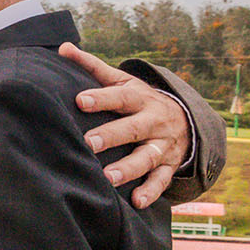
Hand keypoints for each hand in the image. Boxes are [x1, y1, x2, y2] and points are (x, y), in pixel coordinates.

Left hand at [60, 42, 189, 209]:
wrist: (185, 120)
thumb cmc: (141, 100)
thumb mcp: (124, 81)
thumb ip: (94, 67)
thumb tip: (64, 48)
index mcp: (140, 98)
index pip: (121, 97)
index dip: (102, 98)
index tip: (80, 100)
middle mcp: (154, 121)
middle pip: (133, 128)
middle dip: (111, 135)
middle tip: (89, 142)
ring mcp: (162, 144)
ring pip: (147, 157)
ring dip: (129, 168)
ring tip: (107, 178)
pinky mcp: (168, 165)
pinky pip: (161, 180)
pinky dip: (150, 191)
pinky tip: (136, 201)